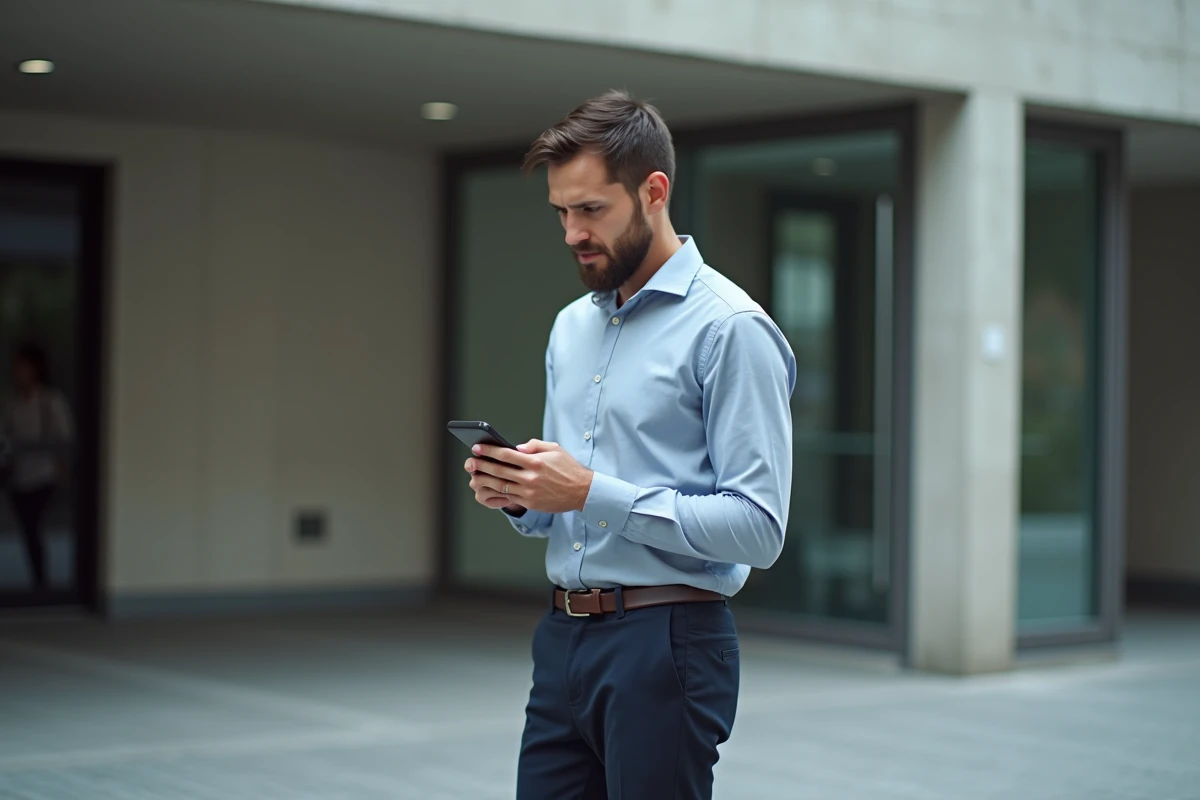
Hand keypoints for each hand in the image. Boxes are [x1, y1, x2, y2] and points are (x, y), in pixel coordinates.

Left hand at [464, 439, 592, 513]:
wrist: (582, 491)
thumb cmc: (568, 468)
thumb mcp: (555, 449)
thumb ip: (534, 446)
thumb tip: (516, 448)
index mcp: (536, 462)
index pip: (506, 455)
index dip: (489, 451)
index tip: (477, 447)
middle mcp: (531, 478)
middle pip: (499, 471)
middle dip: (482, 465)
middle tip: (471, 461)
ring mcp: (529, 492)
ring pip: (501, 486)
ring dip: (485, 480)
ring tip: (475, 476)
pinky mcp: (530, 503)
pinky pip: (509, 497)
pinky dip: (497, 492)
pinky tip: (489, 487)